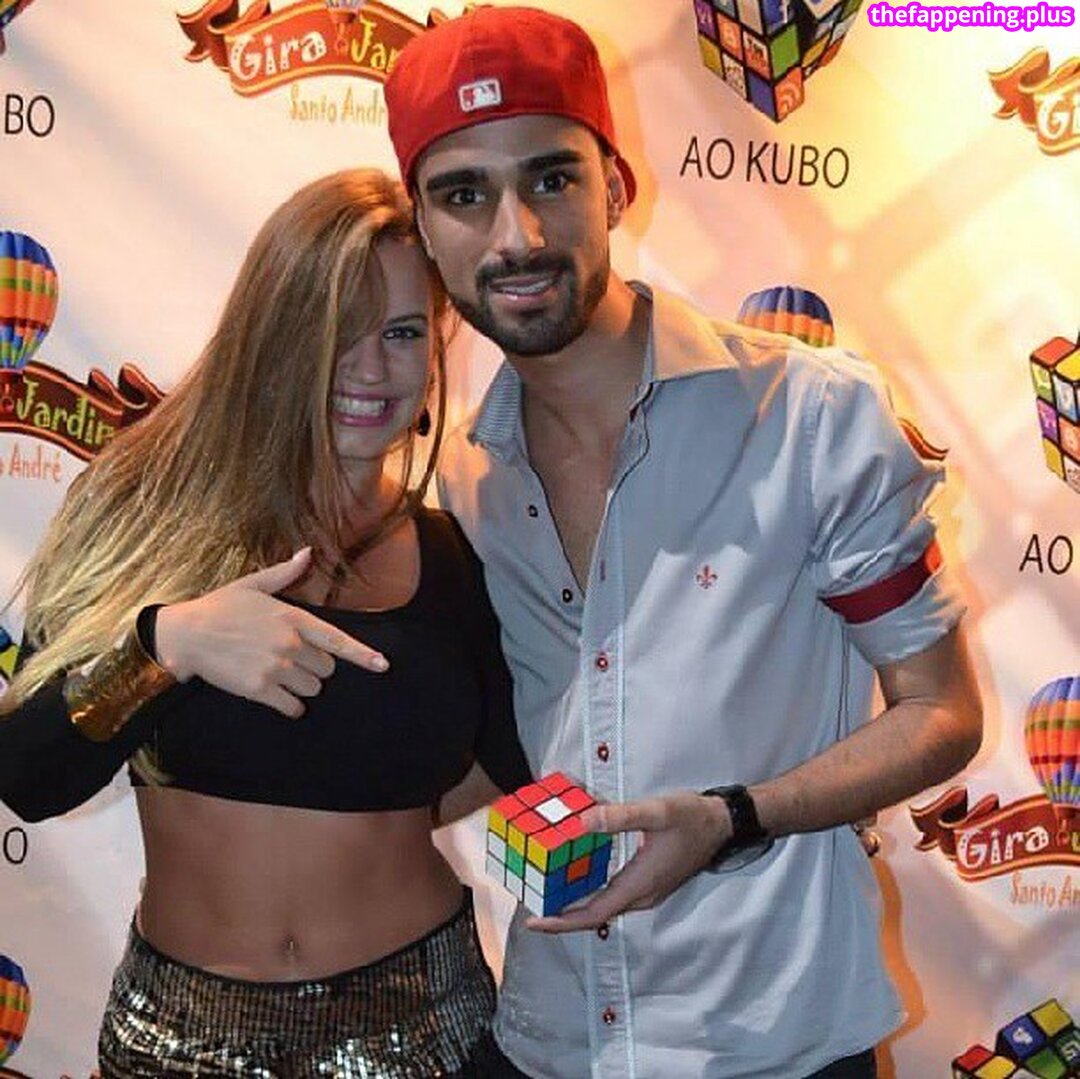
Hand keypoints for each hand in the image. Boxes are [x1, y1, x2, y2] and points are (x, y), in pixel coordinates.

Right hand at [155, 549, 388, 716]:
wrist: (185, 634)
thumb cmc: (219, 607)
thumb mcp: (253, 584)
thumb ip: (286, 573)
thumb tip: (308, 552)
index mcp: (293, 617)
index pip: (337, 640)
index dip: (363, 655)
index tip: (383, 665)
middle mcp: (289, 643)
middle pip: (326, 669)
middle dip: (314, 666)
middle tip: (291, 659)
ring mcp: (275, 668)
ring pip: (312, 688)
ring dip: (302, 686)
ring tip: (280, 674)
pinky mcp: (260, 689)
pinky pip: (293, 707)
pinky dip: (291, 707)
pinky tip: (280, 699)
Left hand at [526, 792, 729, 932]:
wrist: (723, 824)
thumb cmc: (693, 818)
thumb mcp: (657, 812)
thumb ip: (620, 816)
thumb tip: (583, 820)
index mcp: (640, 884)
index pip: (593, 913)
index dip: (562, 921)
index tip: (534, 921)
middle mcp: (641, 894)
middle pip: (594, 914)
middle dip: (561, 913)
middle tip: (531, 903)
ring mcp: (646, 890)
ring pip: (604, 903)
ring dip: (575, 901)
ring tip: (546, 889)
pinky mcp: (649, 880)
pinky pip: (613, 892)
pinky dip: (592, 886)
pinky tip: (578, 869)